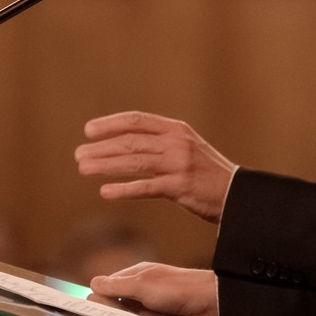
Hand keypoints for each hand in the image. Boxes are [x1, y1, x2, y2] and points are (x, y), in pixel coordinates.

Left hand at [76, 112, 236, 223]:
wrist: (237, 194)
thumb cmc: (207, 173)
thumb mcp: (187, 147)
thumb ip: (160, 142)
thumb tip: (123, 143)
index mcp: (176, 129)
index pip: (137, 120)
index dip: (110, 124)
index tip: (89, 131)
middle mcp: (176, 143)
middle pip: (130, 142)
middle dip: (101, 148)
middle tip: (79, 155)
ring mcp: (178, 164)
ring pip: (134, 162)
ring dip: (105, 165)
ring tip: (83, 169)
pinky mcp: (180, 187)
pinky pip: (145, 187)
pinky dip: (123, 189)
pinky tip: (105, 191)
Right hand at [90, 263, 220, 315]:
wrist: (213, 307)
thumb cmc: (180, 289)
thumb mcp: (143, 285)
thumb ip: (117, 287)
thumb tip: (93, 285)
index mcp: (137, 277)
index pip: (107, 289)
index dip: (98, 302)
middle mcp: (142, 294)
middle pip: (115, 312)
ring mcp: (152, 313)